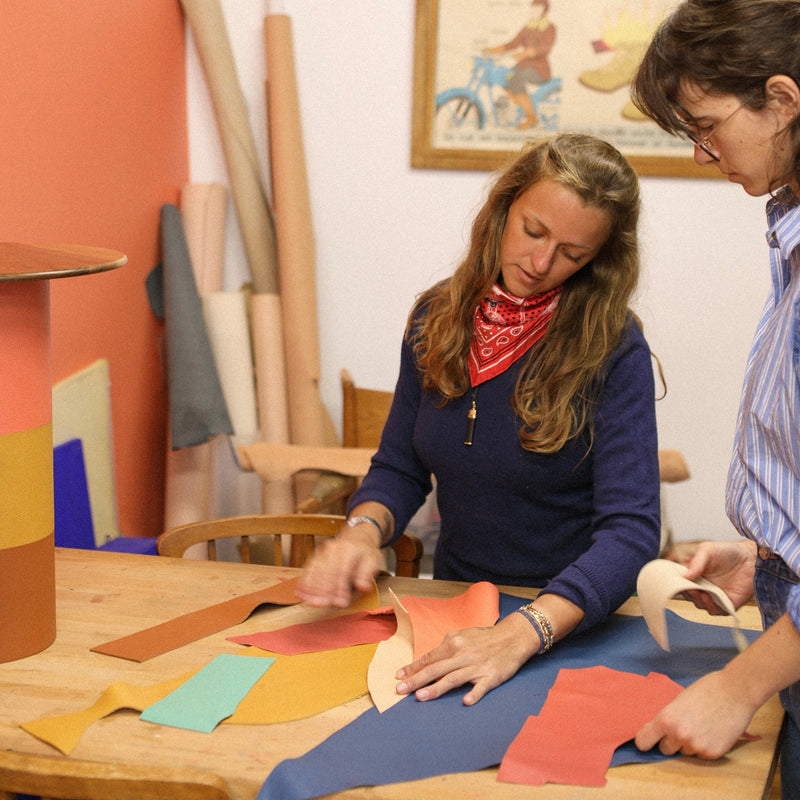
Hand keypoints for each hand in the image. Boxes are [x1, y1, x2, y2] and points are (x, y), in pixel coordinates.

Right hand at [295, 528, 384, 607]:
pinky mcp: (314, 556)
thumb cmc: (365, 554)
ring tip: (311, 603)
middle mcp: (333, 547)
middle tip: (323, 605)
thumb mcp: (373, 561)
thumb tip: (363, 586)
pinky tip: (301, 594)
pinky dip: (303, 583)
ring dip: (311, 588)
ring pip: (314, 570)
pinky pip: (307, 570)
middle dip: (324, 590)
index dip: (341, 588)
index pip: (343, 570)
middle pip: (326, 570)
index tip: (341, 603)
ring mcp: (322, 551)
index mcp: (350, 549)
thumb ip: (367, 574)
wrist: (356, 537)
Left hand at [395, 612, 537, 705]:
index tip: (398, 676)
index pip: (429, 658)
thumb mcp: (462, 635)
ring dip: (436, 688)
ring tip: (420, 697)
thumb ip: (446, 646)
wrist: (512, 637)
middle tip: (400, 690)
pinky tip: (465, 702)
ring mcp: (477, 666)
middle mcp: (462, 654)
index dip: (413, 667)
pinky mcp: (491, 676)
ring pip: (452, 679)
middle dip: (416, 680)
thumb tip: (429, 659)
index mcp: (454, 643)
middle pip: (435, 669)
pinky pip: (481, 687)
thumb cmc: (484, 638)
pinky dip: (474, 693)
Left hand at [635, 670, 756, 758]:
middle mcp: (679, 735)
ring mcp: (697, 746)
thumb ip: (667, 718)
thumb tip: (656, 732)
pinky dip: (705, 747)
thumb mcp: (678, 701)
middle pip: (665, 750)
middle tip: (682, 728)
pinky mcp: (713, 753)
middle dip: (670, 741)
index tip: (647, 741)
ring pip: (685, 752)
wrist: (736, 692)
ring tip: (702, 726)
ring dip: (689, 744)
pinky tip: (713, 732)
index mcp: (666, 719)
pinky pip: (701, 755)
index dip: (645, 741)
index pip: (644, 741)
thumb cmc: (706, 690)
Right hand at [680, 540, 755, 613]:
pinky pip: (717, 611)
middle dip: (688, 593)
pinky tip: (708, 598)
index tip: (676, 582)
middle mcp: (705, 587)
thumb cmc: (728, 551)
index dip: (678, 584)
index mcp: (696, 575)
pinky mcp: (728, 604)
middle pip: (690, 596)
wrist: (751, 558)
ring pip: (701, 605)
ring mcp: (716, 596)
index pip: (682, 584)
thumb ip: (696, 562)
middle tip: (689, 588)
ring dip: (698, 600)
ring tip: (699, 593)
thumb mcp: (707, 550)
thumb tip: (684, 576)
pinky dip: (710, 607)